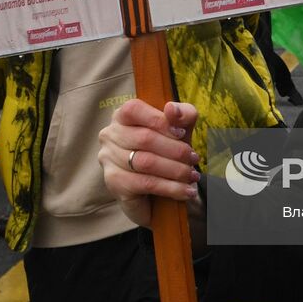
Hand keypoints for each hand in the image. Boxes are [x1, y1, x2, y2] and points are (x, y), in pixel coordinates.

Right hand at [98, 99, 201, 228]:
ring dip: (176, 170)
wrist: (155, 192)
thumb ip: (182, 114)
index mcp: (122, 116)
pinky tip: (186, 191)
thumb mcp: (180, 129)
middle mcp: (109, 135)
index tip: (182, 133)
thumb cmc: (166, 152)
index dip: (160, 120)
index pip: (134, 109)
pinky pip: (145, 183)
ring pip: (146, 162)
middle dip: (175, 150)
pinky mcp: (114, 183)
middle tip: (194, 158)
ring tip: (192, 175)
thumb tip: (172, 108)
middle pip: (144, 138)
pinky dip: (171, 188)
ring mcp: (108, 159)